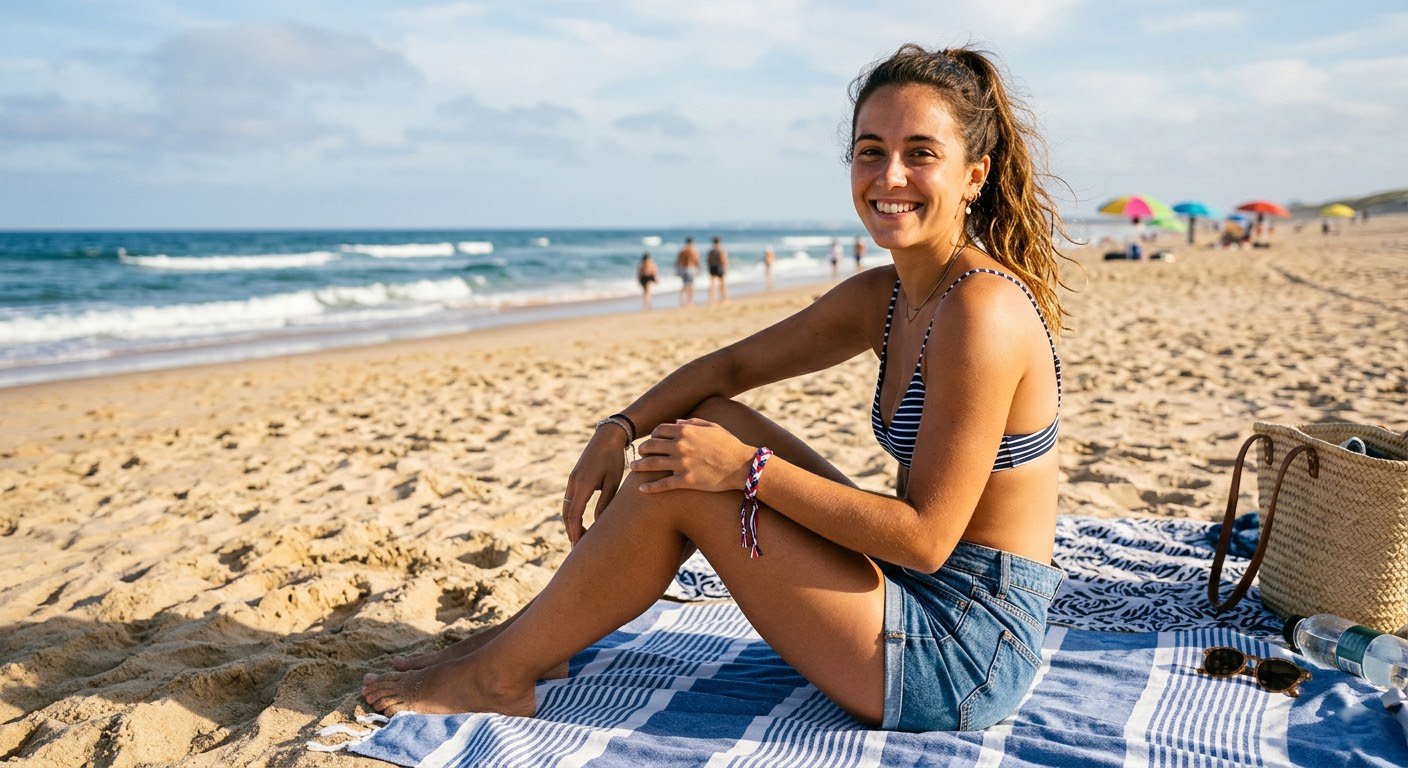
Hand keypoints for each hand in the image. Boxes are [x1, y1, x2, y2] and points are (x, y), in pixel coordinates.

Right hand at [562, 424, 628, 545]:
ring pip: (566, 508)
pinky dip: (572, 514)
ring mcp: (571, 480)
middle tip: (579, 549)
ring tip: (580, 538)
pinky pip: (569, 501)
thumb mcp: (613, 482)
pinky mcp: (574, 478)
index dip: (576, 532)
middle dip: (571, 532)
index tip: (580, 547)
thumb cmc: (614, 459)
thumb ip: (605, 503)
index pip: (575, 515)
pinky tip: (581, 522)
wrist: (606, 437)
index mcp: (582, 485)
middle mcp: (573, 483)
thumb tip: (599, 525)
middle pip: (567, 515)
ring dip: (571, 524)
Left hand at [630, 418, 753, 493]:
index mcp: (686, 430)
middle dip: (643, 449)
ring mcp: (681, 464)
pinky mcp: (685, 481)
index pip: (660, 430)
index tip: (652, 440)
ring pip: (652, 464)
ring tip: (633, 468)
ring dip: (639, 466)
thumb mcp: (712, 427)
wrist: (741, 466)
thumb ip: (693, 422)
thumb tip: (677, 421)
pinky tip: (641, 489)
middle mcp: (680, 445)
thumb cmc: (729, 445)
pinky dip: (649, 487)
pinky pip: (662, 484)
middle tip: (639, 454)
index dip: (653, 435)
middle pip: (651, 445)